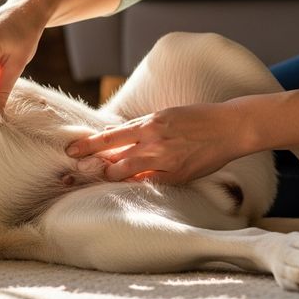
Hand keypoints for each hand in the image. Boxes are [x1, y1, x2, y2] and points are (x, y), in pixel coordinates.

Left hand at [66, 101, 248, 183]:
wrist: (228, 128)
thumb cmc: (194, 118)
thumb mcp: (162, 114)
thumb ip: (136, 126)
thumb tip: (109, 132)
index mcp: (149, 125)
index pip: (109, 138)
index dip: (87, 146)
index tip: (71, 151)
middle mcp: (154, 145)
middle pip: (113, 161)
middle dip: (95, 167)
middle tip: (80, 170)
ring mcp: (165, 164)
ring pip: (126, 175)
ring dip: (111, 176)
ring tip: (104, 174)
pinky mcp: (176, 178)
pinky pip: (147, 183)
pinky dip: (134, 182)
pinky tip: (127, 181)